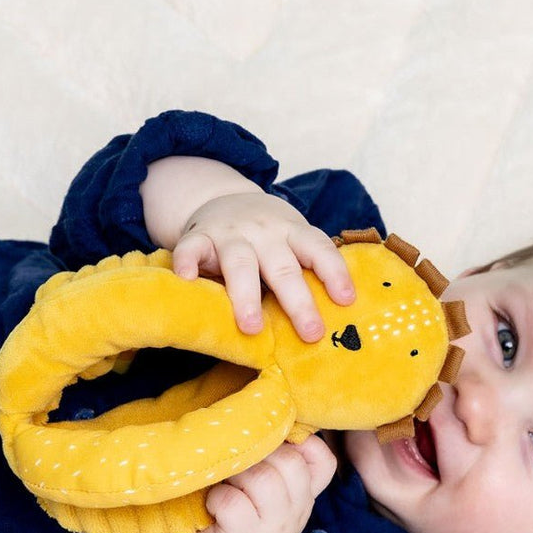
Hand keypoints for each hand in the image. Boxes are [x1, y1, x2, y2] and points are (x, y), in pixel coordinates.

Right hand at [170, 190, 355, 340]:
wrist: (224, 198)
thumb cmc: (268, 236)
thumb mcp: (292, 241)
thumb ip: (305, 269)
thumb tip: (337, 317)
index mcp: (293, 232)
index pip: (319, 249)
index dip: (334, 273)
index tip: (346, 301)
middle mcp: (265, 231)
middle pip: (283, 266)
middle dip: (298, 301)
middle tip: (311, 333)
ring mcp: (230, 233)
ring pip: (240, 263)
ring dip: (246, 294)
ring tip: (252, 326)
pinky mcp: (198, 236)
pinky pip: (190, 248)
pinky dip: (186, 262)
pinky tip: (185, 281)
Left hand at [186, 435, 337, 532]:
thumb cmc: (250, 519)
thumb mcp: (278, 497)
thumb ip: (283, 465)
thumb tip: (275, 419)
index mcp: (305, 494)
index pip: (323, 461)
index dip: (303, 444)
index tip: (277, 443)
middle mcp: (296, 510)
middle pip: (289, 462)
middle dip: (259, 455)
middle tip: (240, 465)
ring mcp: (272, 526)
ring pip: (261, 479)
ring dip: (236, 475)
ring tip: (227, 484)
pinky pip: (232, 502)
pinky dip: (217, 498)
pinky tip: (215, 505)